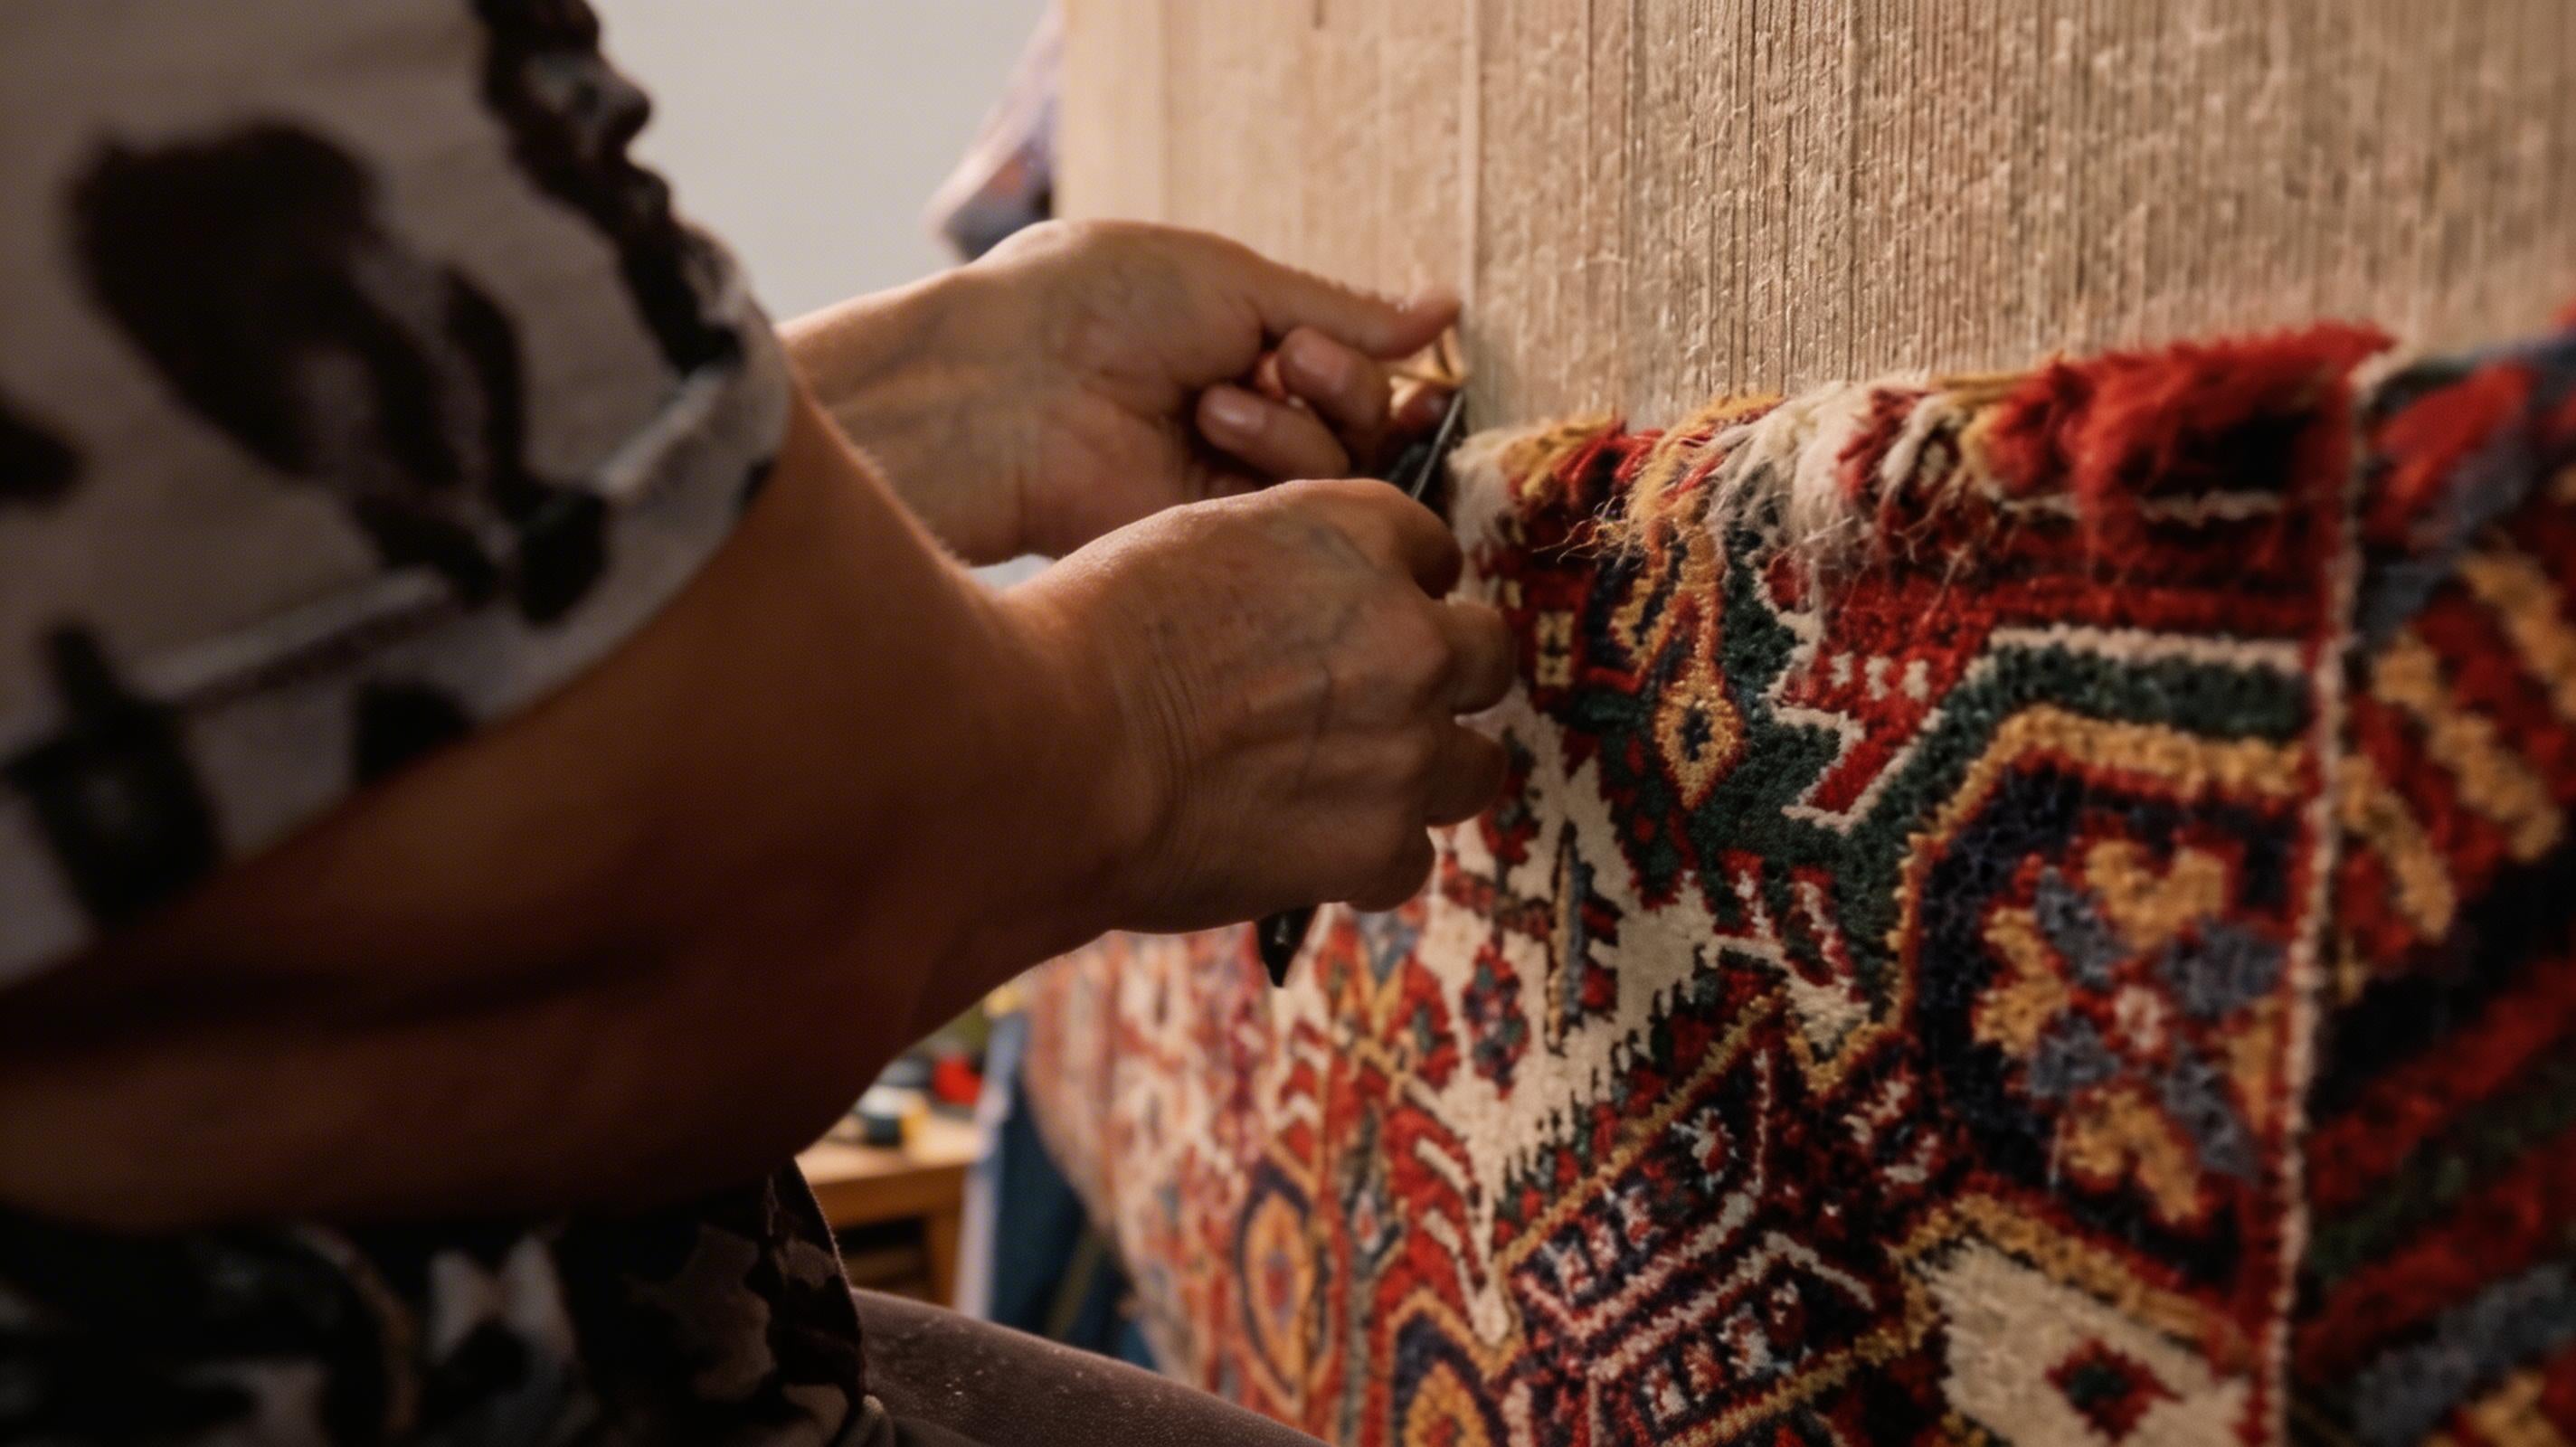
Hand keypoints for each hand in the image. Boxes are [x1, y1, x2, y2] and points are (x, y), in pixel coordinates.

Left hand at [785, 220, 1457, 563]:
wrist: (1009, 383)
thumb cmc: (1097, 306)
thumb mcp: (1234, 281)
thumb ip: (1343, 311)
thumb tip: (1445, 309)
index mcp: (1240, 350)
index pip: (1353, 370)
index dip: (1365, 360)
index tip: (1340, 342)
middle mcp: (1244, 423)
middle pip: (1367, 429)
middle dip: (1342, 385)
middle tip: (1286, 359)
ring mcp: (1232, 487)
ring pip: (1347, 474)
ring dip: (1299, 424)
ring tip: (1219, 397)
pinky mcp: (1220, 540)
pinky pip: (1306, 512)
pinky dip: (1277, 461)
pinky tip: (1213, 427)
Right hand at [1011, 479, 1514, 929]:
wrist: (1043, 750)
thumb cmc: (1084, 640)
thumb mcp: (1192, 546)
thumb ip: (1282, 571)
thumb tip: (1309, 609)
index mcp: (1356, 533)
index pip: (1431, 552)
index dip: (1396, 592)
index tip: (1359, 625)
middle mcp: (1406, 631)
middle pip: (1484, 656)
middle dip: (1437, 681)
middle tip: (1373, 709)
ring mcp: (1405, 743)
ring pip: (1474, 765)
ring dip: (1421, 776)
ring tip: (1346, 790)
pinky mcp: (1376, 844)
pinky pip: (1410, 860)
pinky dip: (1363, 862)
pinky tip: (1301, 851)